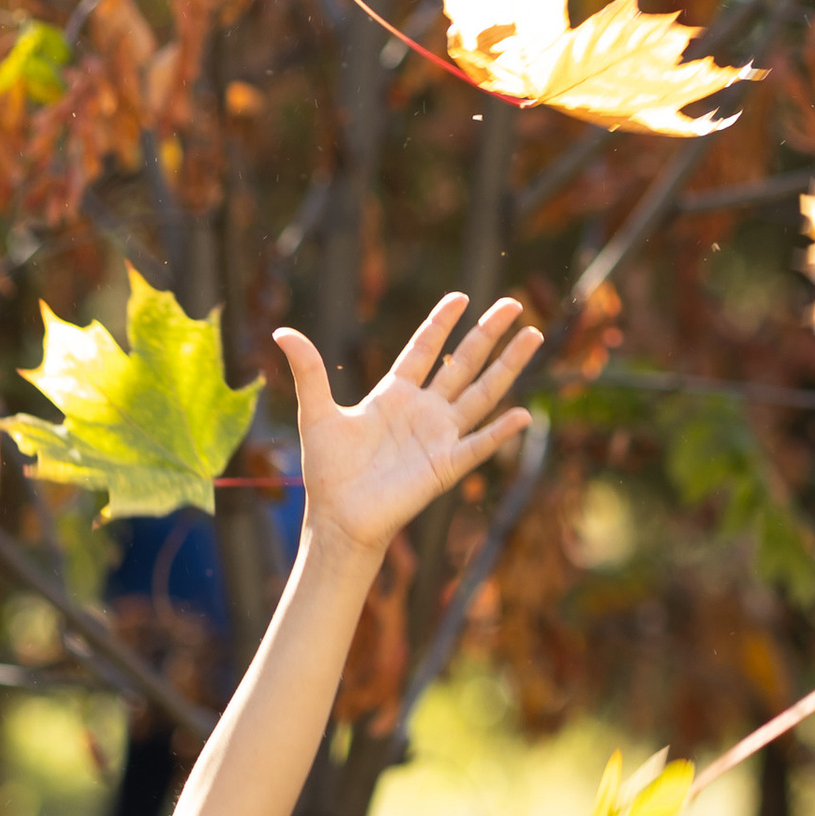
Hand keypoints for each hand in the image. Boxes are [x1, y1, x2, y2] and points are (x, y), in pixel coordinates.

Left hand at [280, 296, 543, 561]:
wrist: (338, 518)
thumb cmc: (328, 472)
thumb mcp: (317, 412)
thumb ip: (308, 371)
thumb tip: (281, 330)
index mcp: (395, 394)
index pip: (425, 349)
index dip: (443, 322)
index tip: (462, 297)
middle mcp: (424, 411)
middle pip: (464, 363)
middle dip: (489, 334)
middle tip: (515, 304)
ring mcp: (439, 437)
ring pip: (481, 394)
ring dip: (509, 367)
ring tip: (534, 337)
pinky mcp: (445, 466)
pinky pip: (478, 445)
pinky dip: (500, 432)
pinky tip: (522, 415)